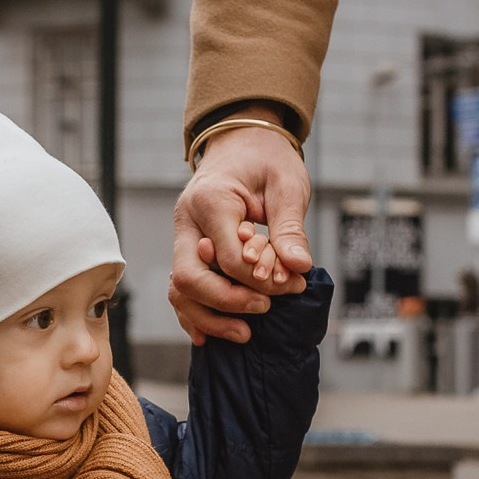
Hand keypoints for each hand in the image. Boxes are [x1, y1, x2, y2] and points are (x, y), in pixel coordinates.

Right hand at [170, 104, 314, 345]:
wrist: (243, 143)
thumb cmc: (267, 160)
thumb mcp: (288, 185)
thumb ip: (290, 228)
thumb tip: (299, 267)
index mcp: (210, 200)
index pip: (228, 257)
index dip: (259, 280)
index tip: (291, 286)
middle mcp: (187, 221)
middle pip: (189, 277)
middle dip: (226, 302)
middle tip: (263, 311)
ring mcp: (182, 238)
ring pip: (179, 290)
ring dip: (209, 316)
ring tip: (245, 333)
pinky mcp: (187, 251)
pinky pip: (181, 290)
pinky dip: (194, 315)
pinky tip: (210, 335)